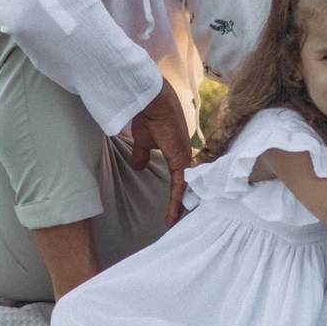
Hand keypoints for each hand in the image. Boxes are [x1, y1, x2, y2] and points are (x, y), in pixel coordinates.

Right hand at [127, 80, 191, 226]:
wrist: (151, 101)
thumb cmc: (148, 116)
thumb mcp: (143, 141)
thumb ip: (142, 154)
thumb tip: (139, 166)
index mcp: (177, 150)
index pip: (180, 177)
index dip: (177, 194)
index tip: (172, 211)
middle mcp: (184, 154)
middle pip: (187, 184)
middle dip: (183, 204)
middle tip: (179, 222)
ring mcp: (184, 156)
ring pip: (186, 188)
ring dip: (180, 207)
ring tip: (175, 224)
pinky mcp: (180, 158)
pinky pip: (180, 185)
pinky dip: (176, 201)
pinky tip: (172, 216)